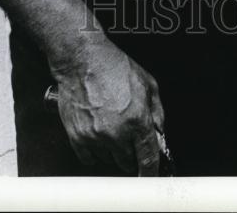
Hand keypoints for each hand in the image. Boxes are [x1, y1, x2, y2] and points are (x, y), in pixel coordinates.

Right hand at [53, 35, 164, 175]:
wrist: (82, 60)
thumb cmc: (113, 66)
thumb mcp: (147, 83)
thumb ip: (157, 111)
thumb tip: (159, 132)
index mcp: (137, 119)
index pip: (148, 158)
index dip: (151, 172)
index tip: (150, 177)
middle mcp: (116, 132)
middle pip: (128, 162)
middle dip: (131, 153)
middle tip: (128, 136)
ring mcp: (95, 137)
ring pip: (108, 160)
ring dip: (112, 150)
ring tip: (110, 126)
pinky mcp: (77, 137)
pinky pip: (89, 159)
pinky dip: (94, 152)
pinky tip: (97, 135)